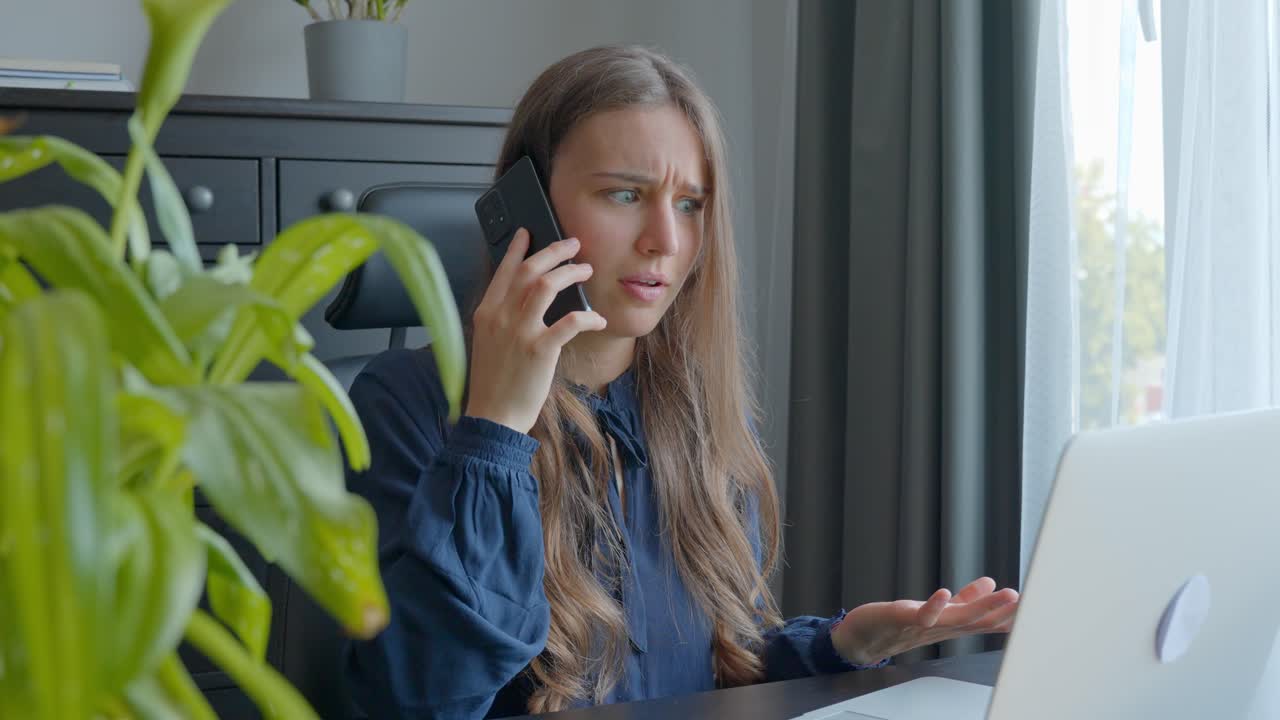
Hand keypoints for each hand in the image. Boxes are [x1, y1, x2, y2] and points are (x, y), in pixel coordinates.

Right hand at [464, 228, 606, 434]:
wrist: (492, 417)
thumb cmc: (493, 383)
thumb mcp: (488, 343)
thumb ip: (502, 319)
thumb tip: (524, 300)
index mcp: (486, 313)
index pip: (504, 271)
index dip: (519, 249)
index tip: (529, 232)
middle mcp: (501, 317)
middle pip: (529, 270)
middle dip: (554, 251)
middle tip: (574, 244)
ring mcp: (520, 331)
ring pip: (547, 285)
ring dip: (571, 273)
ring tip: (587, 270)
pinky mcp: (540, 349)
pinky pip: (570, 321)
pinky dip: (588, 316)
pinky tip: (598, 318)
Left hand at [831, 576, 1018, 664]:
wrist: (861, 640)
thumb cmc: (899, 625)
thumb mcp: (937, 610)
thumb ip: (963, 599)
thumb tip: (989, 583)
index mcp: (951, 624)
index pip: (986, 620)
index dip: (1010, 613)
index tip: (1038, 604)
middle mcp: (941, 628)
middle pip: (977, 621)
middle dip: (1002, 610)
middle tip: (1026, 599)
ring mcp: (922, 625)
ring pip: (956, 619)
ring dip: (980, 607)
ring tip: (1002, 593)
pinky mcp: (901, 618)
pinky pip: (920, 614)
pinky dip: (933, 605)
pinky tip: (944, 593)